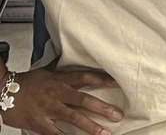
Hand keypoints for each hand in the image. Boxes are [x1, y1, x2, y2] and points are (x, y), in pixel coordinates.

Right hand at [1, 67, 122, 134]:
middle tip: (118, 115)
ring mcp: (50, 109)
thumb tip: (83, 74)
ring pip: (74, 118)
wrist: (4, 91)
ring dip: (91, 126)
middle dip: (103, 108)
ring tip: (105, 133)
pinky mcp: (40, 123)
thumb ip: (67, 76)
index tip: (118, 84)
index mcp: (62, 80)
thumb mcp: (49, 73)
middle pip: (85, 100)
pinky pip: (55, 133)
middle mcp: (58, 94)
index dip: (103, 80)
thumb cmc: (28, 82)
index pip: (87, 78)